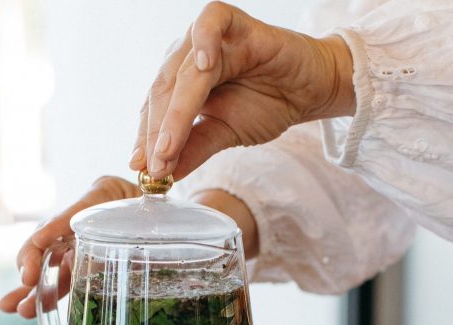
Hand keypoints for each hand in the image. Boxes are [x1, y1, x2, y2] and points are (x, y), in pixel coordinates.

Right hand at [0, 175, 259, 318]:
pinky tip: (30, 310)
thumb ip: (159, 222)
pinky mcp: (88, 262)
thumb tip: (168, 240)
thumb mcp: (169, 213)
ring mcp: (85, 240)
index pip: (68, 217)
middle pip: (52, 241)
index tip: (32, 266)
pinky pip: (66, 279)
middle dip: (33, 267)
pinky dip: (48, 294)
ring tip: (16, 309)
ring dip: (34, 289)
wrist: (189, 220)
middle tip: (23, 289)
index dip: (46, 240)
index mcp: (102, 194)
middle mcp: (87, 217)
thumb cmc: (181, 212)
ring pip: (53, 265)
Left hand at [129, 1, 353, 179]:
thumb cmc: (267, 104)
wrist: (310, 89)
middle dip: (157, 133)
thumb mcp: (226, 134)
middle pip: (162, 92)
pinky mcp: (236, 24)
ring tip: (169, 145)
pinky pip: (211, 22)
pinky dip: (204, 41)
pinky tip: (204, 66)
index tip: (142, 171)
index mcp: (179, 83)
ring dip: (174, 111)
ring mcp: (209, 39)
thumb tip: (165, 174)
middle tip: (155, 166)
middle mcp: (187, 58)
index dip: (147, 140)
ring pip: (183, 71)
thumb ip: (194, 150)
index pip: (153, 110)